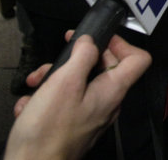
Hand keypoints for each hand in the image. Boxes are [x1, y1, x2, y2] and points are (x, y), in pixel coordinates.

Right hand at [4, 33, 151, 159]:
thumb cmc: (48, 130)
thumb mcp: (65, 82)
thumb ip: (82, 56)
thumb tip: (90, 41)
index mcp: (112, 90)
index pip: (138, 59)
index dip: (121, 42)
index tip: (99, 37)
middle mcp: (107, 103)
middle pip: (103, 68)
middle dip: (75, 60)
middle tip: (55, 60)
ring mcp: (90, 114)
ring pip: (78, 83)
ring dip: (54, 79)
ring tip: (35, 85)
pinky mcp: (73, 124)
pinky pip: (64, 102)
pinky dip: (46, 99)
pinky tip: (29, 105)